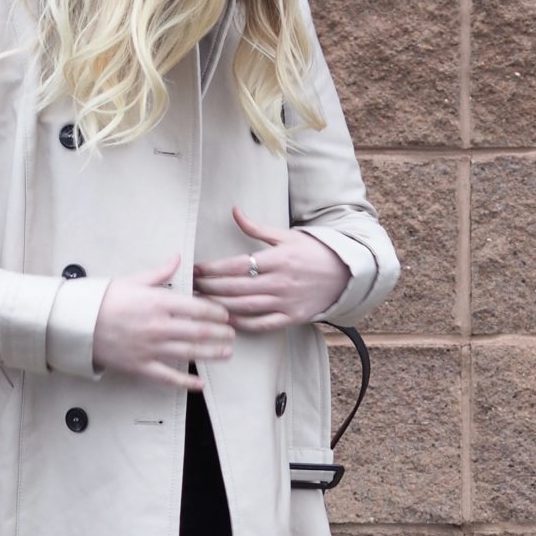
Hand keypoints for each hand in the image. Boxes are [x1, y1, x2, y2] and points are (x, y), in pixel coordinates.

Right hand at [92, 252, 234, 391]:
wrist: (77, 323)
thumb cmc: (103, 300)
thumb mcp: (132, 281)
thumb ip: (160, 273)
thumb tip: (177, 258)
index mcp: (158, 302)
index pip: (198, 307)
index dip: (216, 312)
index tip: (225, 314)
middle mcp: (159, 326)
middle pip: (200, 331)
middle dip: (220, 333)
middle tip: (232, 334)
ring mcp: (151, 348)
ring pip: (190, 353)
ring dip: (212, 353)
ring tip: (227, 353)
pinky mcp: (141, 366)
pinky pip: (169, 377)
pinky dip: (186, 382)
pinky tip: (200, 384)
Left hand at [191, 206, 347, 330]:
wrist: (345, 274)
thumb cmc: (313, 252)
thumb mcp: (287, 236)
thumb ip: (257, 228)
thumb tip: (234, 211)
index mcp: (278, 258)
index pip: (237, 265)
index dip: (213, 269)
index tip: (196, 269)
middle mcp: (280, 281)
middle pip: (236, 287)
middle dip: (210, 288)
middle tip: (190, 287)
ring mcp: (286, 302)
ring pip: (245, 306)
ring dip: (220, 306)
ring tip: (201, 303)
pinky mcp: (292, 317)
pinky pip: (262, 324)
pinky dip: (242, 324)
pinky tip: (226, 320)